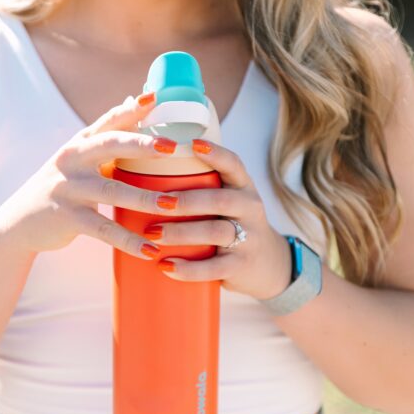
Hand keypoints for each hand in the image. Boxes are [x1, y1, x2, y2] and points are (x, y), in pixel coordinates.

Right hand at [0, 93, 187, 258]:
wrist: (19, 223)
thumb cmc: (61, 187)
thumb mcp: (78, 158)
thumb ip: (106, 136)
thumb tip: (131, 100)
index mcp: (81, 144)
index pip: (108, 121)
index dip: (130, 108)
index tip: (155, 97)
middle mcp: (73, 160)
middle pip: (110, 146)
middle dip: (142, 145)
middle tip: (172, 147)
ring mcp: (69, 188)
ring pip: (112, 190)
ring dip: (145, 198)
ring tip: (173, 204)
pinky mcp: (68, 218)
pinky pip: (104, 229)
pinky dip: (128, 240)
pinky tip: (150, 251)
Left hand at [147, 139, 292, 300]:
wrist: (268, 265)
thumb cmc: (232, 224)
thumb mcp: (228, 201)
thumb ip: (201, 186)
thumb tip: (145, 163)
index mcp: (243, 187)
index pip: (234, 165)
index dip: (216, 154)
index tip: (192, 144)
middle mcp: (250, 209)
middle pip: (220, 200)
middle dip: (186, 201)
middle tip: (156, 203)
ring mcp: (249, 238)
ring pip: (216, 232)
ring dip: (181, 233)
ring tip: (152, 234)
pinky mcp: (241, 265)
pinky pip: (214, 268)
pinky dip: (188, 269)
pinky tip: (166, 266)